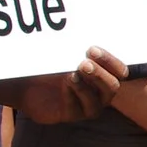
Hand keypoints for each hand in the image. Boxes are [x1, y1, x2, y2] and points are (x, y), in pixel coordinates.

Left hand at [8, 47, 127, 123]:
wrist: (27, 81)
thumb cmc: (51, 63)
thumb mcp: (67, 53)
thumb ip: (79, 47)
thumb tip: (86, 31)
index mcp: (105, 74)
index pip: (120, 71)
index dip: (110, 61)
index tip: (91, 49)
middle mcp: (100, 92)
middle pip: (112, 87)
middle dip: (100, 74)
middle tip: (83, 63)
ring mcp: (87, 106)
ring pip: (97, 102)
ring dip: (85, 86)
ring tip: (72, 74)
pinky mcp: (70, 115)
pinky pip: (76, 108)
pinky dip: (71, 94)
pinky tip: (64, 83)